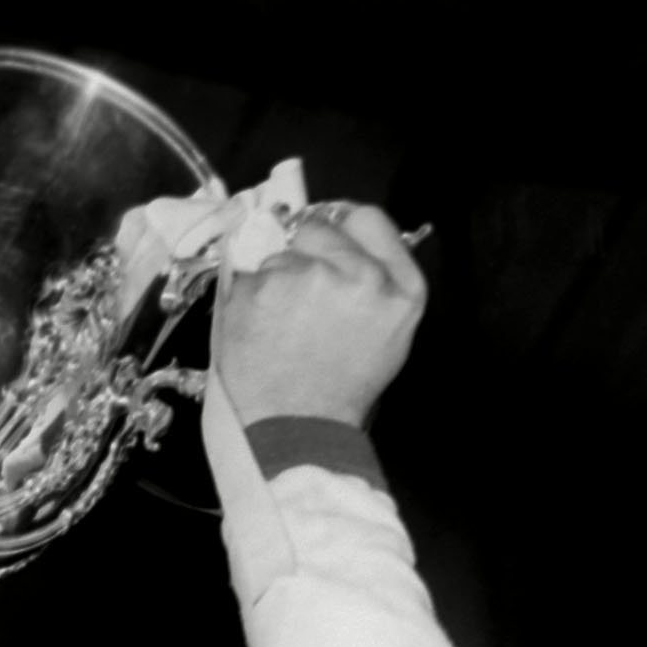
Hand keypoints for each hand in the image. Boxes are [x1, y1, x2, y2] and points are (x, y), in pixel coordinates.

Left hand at [213, 202, 425, 427]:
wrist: (299, 427)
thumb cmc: (341, 387)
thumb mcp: (390, 331)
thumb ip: (378, 277)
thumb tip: (342, 237)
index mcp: (399, 286)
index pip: (367, 218)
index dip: (341, 228)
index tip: (326, 242)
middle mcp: (358, 275)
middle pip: (317, 229)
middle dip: (303, 254)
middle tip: (298, 296)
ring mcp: (306, 278)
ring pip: (278, 256)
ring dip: (274, 283)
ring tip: (282, 328)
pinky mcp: (262, 289)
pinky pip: (247, 278)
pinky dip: (248, 301)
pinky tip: (261, 332)